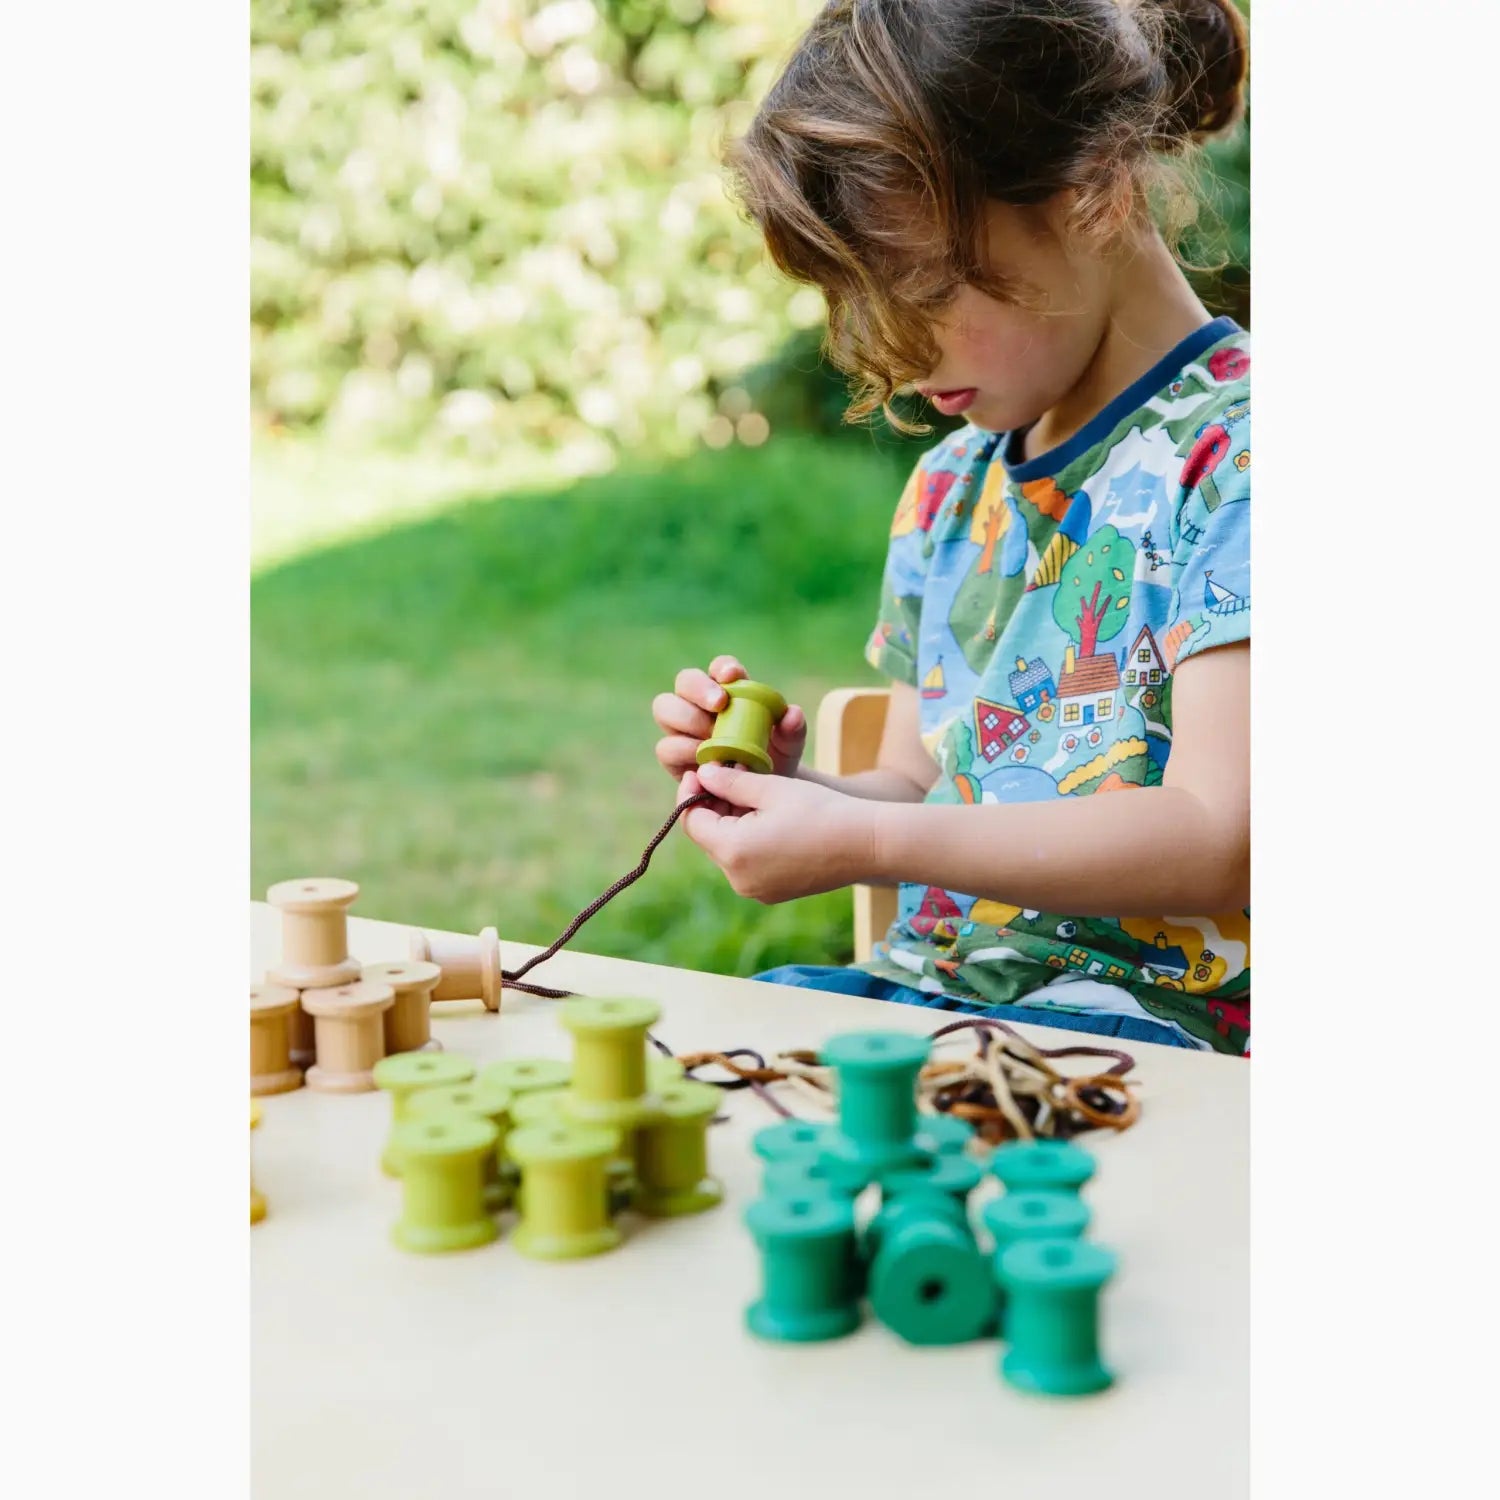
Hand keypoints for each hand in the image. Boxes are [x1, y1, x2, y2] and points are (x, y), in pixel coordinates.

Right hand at [652, 654, 806, 782]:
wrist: (756, 795)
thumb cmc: (772, 760)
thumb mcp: (788, 747)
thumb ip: (792, 730)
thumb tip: (792, 713)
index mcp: (728, 690)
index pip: (721, 668)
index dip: (724, 668)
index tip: (733, 676)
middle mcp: (699, 703)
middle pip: (685, 680)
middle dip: (699, 688)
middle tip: (720, 704)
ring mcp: (681, 728)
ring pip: (665, 708)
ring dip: (687, 719)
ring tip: (711, 737)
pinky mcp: (672, 755)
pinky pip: (666, 746)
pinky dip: (683, 751)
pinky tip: (703, 759)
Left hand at [677, 760, 875, 903]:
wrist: (868, 844)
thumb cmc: (821, 809)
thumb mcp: (771, 787)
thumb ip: (730, 781)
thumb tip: (702, 774)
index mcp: (733, 852)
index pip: (692, 821)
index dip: (691, 793)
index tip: (701, 771)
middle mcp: (739, 879)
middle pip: (709, 837)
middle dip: (714, 806)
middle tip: (729, 775)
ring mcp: (756, 891)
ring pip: (728, 851)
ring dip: (732, 823)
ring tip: (753, 794)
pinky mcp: (773, 893)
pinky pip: (748, 864)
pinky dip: (749, 841)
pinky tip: (769, 818)